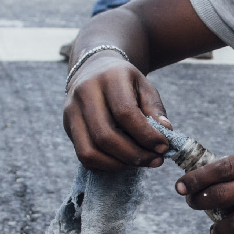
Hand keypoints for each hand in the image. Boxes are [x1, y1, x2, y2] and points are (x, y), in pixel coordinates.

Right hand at [62, 55, 172, 170]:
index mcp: (109, 78)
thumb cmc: (125, 82)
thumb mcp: (145, 87)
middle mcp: (85, 92)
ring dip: (118, 164)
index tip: (164, 147)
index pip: (125, 113)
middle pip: (105, 136)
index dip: (146, 135)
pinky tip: (123, 162)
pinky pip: (83, 156)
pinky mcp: (67, 126)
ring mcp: (71, 110)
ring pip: (90, 150)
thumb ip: (155, 109)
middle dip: (134, 155)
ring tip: (140, 163)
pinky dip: (105, 165)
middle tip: (155, 160)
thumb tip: (166, 132)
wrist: (94, 69)